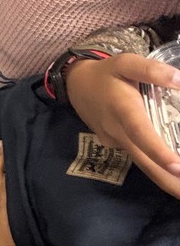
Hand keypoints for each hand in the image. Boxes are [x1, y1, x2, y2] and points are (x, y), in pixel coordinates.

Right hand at [66, 54, 179, 198]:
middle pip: (146, 162)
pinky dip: (158, 169)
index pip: (141, 134)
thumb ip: (152, 69)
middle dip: (170, 182)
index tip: (177, 167)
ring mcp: (116, 142)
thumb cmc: (105, 73)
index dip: (158, 152)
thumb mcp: (126, 62)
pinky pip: (139, 158)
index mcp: (122, 110)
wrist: (76, 85)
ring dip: (167, 181)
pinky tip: (174, 174)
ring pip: (144, 165)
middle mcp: (118, 132)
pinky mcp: (116, 145)